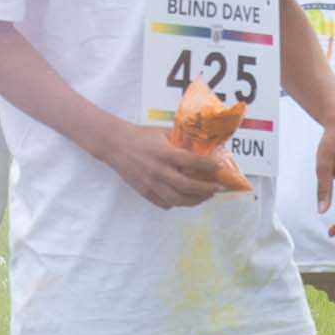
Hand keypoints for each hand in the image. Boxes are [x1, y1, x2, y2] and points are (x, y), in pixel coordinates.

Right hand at [103, 124, 241, 211]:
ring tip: (205, 197)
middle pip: (187, 186)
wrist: (115, 145)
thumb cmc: (140, 135)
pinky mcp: (144, 192)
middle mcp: (159, 170)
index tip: (219, 168)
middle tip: (217, 188)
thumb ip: (180, 139)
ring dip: (195, 200)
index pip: (191, 162)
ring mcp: (150, 183)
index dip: (208, 166)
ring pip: (177, 199)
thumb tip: (201, 143)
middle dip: (206, 189)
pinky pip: (163, 203)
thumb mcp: (162, 131)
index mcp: (165, 153)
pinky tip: (184, 199)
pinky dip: (176, 203)